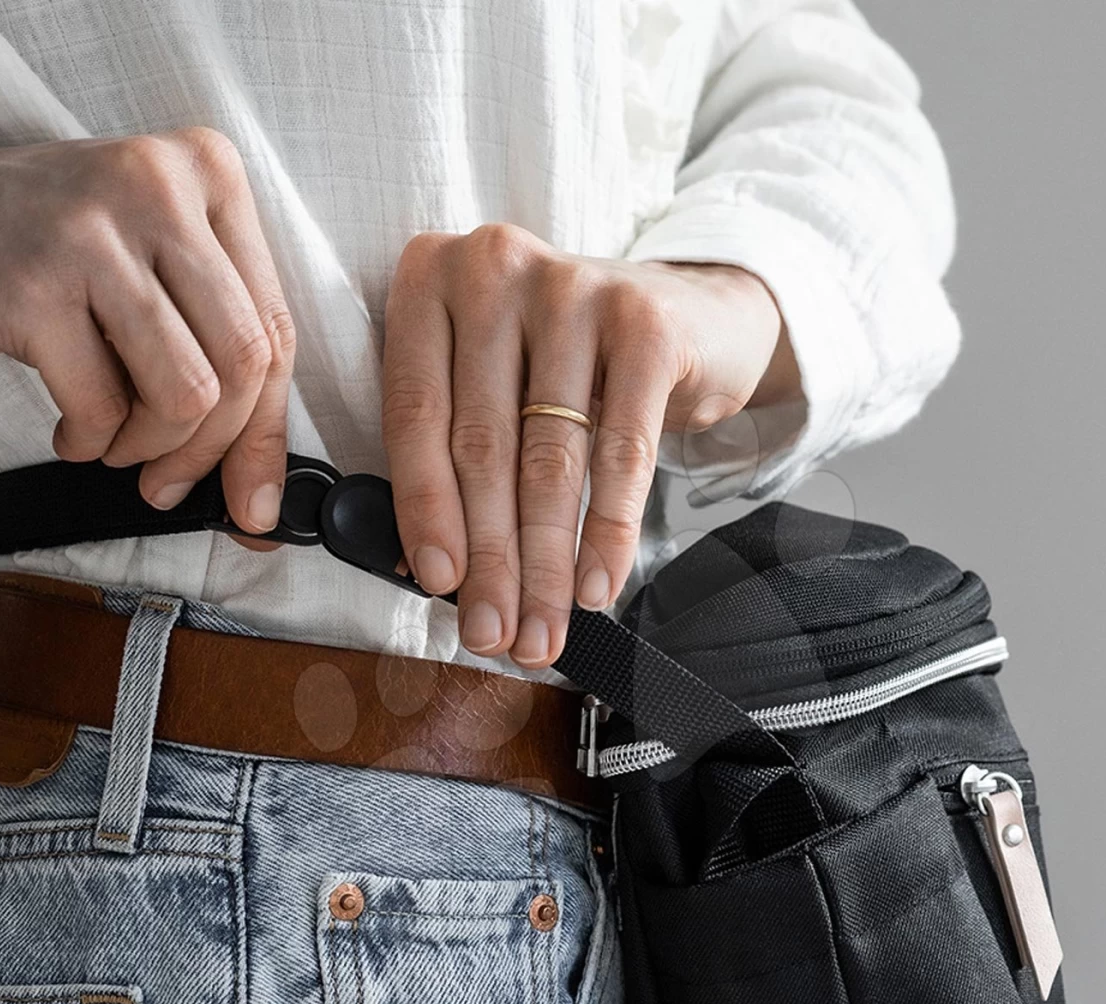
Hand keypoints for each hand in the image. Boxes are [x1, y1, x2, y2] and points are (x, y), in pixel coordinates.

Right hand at [0, 130, 294, 535]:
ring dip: (150, 447)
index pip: (275, 330)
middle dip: (211, 449)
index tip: (255, 501)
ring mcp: (94, 231)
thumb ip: (219, 352)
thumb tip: (263, 494)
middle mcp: (159, 186)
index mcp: (208, 173)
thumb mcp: (153, 269)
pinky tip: (71, 430)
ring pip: (187, 392)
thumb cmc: (49, 253)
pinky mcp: (33, 284)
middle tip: (167, 478)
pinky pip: (103, 407)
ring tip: (114, 442)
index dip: (268, 433)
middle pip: (244, 364)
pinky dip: (91, 441)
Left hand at [381, 223, 798, 668]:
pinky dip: (608, 530)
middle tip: (494, 634)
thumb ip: (455, 451)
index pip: (415, 414)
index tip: (439, 587)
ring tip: (543, 629)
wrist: (691, 315)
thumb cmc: (568, 369)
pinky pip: (623, 450)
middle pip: (482, 445)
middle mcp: (494, 267)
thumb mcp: (495, 387)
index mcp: (430, 280)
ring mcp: (573, 287)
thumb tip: (437, 574)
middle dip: (490, 559)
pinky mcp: (646, 321)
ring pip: (549, 458)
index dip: (425, 511)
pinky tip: (598, 585)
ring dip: (546, 564)